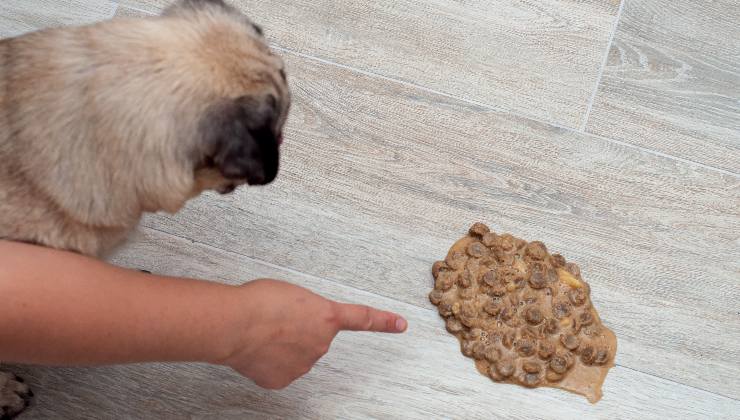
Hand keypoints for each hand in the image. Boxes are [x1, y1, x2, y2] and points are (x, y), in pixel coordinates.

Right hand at [218, 279, 406, 388]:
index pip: (363, 318)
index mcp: (326, 316)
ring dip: (281, 346)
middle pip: (314, 338)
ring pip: (296, 355)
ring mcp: (304, 364)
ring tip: (261, 332)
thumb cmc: (259, 302)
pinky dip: (268, 362)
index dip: (384, 322)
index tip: (401, 324)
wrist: (236, 324)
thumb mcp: (292, 294)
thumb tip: (295, 327)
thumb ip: (304, 311)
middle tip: (275, 320)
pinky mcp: (283, 380)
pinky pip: (279, 369)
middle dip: (298, 331)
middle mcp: (321, 343)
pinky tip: (256, 350)